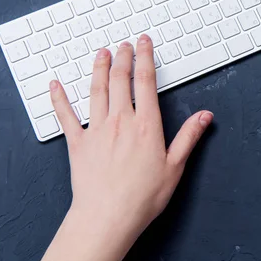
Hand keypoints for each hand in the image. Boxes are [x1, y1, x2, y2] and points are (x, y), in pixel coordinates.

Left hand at [36, 35, 212, 260]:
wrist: (108, 217)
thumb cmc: (142, 196)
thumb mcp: (175, 167)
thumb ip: (189, 137)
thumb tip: (205, 116)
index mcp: (146, 125)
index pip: (145, 81)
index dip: (145, 58)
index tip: (144, 43)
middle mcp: (121, 121)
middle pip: (121, 79)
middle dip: (123, 57)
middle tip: (124, 44)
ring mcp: (97, 130)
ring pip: (96, 90)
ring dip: (99, 68)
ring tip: (101, 54)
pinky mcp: (77, 143)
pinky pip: (65, 115)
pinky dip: (59, 98)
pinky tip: (55, 85)